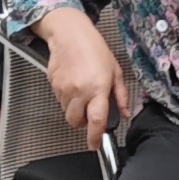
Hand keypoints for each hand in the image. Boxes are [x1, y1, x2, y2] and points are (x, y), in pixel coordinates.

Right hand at [41, 10, 130, 145]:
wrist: (69, 34)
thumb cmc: (94, 47)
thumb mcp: (115, 70)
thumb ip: (120, 94)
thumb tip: (125, 112)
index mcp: (98, 88)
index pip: (96, 120)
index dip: (95, 137)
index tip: (95, 145)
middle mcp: (80, 91)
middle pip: (77, 122)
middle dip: (83, 123)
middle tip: (90, 112)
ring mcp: (64, 89)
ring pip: (67, 112)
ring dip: (75, 110)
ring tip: (82, 92)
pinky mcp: (53, 85)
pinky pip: (60, 100)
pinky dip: (67, 99)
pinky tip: (73, 83)